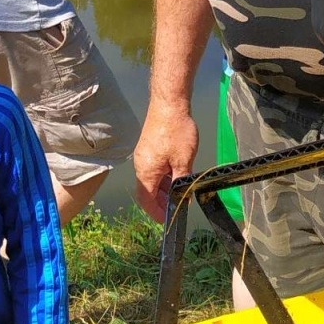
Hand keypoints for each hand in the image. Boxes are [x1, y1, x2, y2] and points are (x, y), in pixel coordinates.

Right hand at [131, 103, 198, 222]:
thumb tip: (181, 197)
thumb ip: (181, 182)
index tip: (168, 220)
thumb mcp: (183, 161)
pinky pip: (153, 169)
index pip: (147, 201)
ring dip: (163, 190)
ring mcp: (143, 156)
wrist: (169, 103)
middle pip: (147, 192)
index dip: (157, 213)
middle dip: (160, 203)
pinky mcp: (148, 148)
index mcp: (145, 172)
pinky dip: (163, 177)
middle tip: (177, 208)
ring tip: (180, 193)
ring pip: (150, 180)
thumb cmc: (176, 130)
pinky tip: (177, 176)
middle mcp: (140, 166)